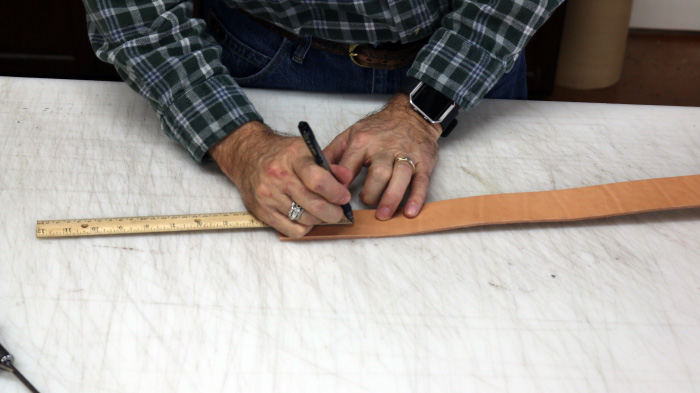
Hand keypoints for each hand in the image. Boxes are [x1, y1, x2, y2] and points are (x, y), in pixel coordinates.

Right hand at [209, 121, 351, 237]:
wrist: (247, 157)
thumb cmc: (282, 154)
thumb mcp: (305, 150)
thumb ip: (328, 165)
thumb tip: (346, 179)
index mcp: (293, 158)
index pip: (318, 180)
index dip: (336, 193)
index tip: (344, 197)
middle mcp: (278, 177)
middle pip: (313, 204)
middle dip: (333, 212)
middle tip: (338, 211)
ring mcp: (268, 196)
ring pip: (305, 220)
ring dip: (319, 219)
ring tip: (321, 212)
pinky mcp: (262, 211)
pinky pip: (291, 231)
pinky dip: (304, 227)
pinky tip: (306, 217)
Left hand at [324, 93, 441, 220]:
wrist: (411, 114)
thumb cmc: (379, 128)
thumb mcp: (352, 133)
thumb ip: (334, 152)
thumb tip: (315, 169)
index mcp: (363, 142)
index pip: (349, 165)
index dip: (341, 183)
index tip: (336, 198)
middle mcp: (385, 148)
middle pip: (378, 173)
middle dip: (371, 192)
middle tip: (366, 203)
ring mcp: (406, 155)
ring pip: (400, 177)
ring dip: (391, 198)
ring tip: (383, 215)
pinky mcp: (423, 162)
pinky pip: (421, 181)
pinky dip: (416, 198)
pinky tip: (410, 212)